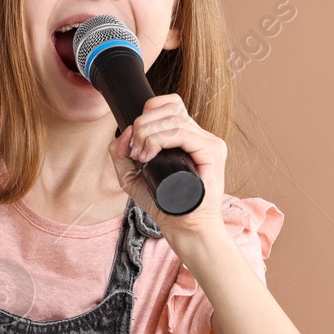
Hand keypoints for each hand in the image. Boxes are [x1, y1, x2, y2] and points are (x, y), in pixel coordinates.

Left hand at [109, 93, 226, 240]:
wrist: (186, 228)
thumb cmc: (164, 205)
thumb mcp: (132, 177)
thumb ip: (121, 155)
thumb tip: (122, 133)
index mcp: (187, 137)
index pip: (169, 104)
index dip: (148, 111)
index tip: (134, 137)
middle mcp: (200, 136)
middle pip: (168, 108)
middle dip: (142, 124)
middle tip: (134, 151)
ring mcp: (209, 142)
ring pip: (173, 119)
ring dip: (147, 133)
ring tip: (140, 156)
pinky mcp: (212, 153)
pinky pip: (182, 133)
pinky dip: (159, 140)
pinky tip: (149, 156)